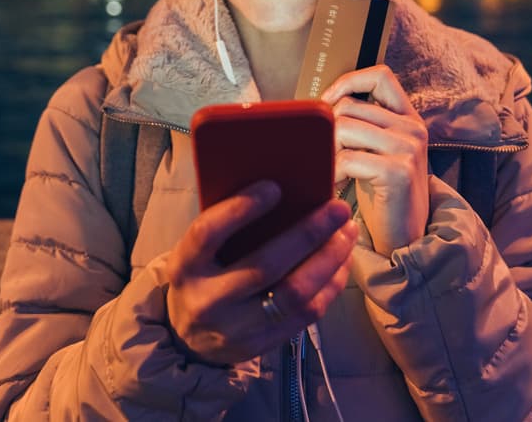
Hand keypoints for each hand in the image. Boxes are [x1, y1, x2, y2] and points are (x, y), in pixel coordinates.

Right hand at [165, 182, 357, 365]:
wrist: (187, 338)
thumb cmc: (201, 276)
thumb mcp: (198, 252)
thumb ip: (227, 228)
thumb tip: (283, 192)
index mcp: (185, 266)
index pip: (208, 233)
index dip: (239, 209)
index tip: (274, 187)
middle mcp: (207, 299)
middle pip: (265, 267)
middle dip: (308, 234)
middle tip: (337, 208)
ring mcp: (236, 328)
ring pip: (294, 295)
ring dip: (328, 260)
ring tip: (346, 232)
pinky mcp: (261, 345)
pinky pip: (306, 315)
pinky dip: (330, 284)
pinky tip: (341, 262)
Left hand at [321, 65, 429, 255]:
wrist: (404, 241)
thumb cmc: (381, 197)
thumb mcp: (374, 153)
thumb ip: (360, 127)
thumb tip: (315, 107)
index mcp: (408, 119)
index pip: (380, 76)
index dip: (348, 82)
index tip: (327, 104)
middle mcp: (413, 128)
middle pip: (349, 106)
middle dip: (327, 129)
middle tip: (324, 156)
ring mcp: (408, 148)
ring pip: (344, 128)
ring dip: (327, 152)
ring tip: (328, 171)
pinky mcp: (398, 170)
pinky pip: (347, 158)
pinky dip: (332, 173)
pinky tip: (333, 187)